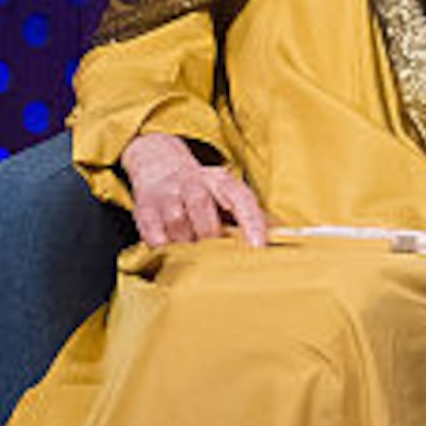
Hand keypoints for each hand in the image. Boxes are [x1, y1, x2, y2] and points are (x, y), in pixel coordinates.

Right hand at [119, 129, 269, 247]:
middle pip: (203, 210)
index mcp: (222, 181)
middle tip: (218, 257)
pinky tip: (172, 252)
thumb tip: (279, 238)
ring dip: (187, 245)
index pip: (241, 199)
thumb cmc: (204, 191)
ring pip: (177, 225)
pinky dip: (164, 249)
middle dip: (210, 237)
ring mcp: (167, 196)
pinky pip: (154, 237)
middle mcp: (193, 184)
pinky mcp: (145, 211)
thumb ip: (252, 216)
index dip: (251, 223)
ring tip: (193, 256)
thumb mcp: (229, 194)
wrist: (159, 167)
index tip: (258, 247)